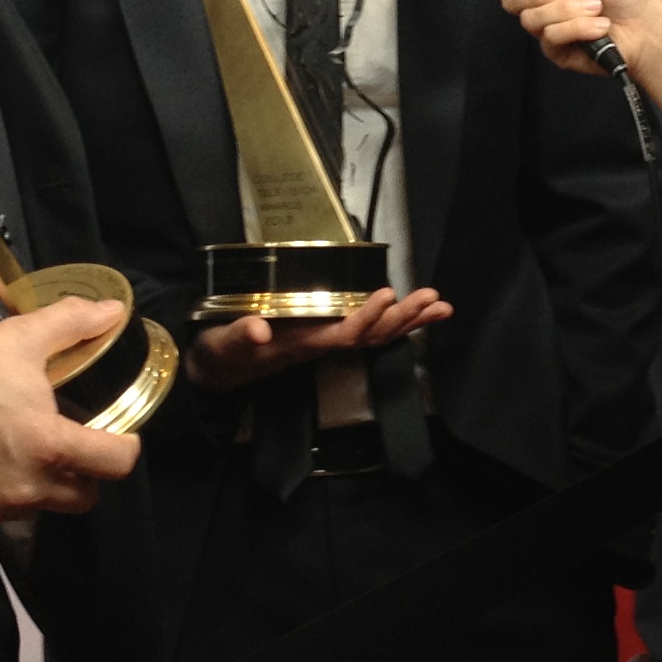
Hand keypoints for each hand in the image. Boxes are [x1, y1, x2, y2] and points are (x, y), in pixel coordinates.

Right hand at [0, 296, 141, 533]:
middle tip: (64, 445)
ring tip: (16, 452)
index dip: (125, 448)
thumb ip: (72, 324)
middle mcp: (27, 488)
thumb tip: (115, 311)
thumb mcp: (17, 339)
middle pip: (84, 497)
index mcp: (49, 444)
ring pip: (41, 508)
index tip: (115, 434)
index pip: (117, 464)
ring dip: (40, 486)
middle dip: (84, 473)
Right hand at [187, 283, 451, 392]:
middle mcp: (323, 344)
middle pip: (372, 335)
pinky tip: (418, 311)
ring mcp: (328, 340)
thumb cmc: (224, 352)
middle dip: (403, 317)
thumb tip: (260, 330)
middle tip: (432, 298)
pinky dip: (396, 320)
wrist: (222, 368)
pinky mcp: (328, 334)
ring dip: (409, 319)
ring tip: (439, 304)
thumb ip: (242, 335)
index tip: (386, 294)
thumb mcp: (226, 344)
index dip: (367, 317)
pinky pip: (370, 329)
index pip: (342, 334)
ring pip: (377, 334)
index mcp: (303, 344)